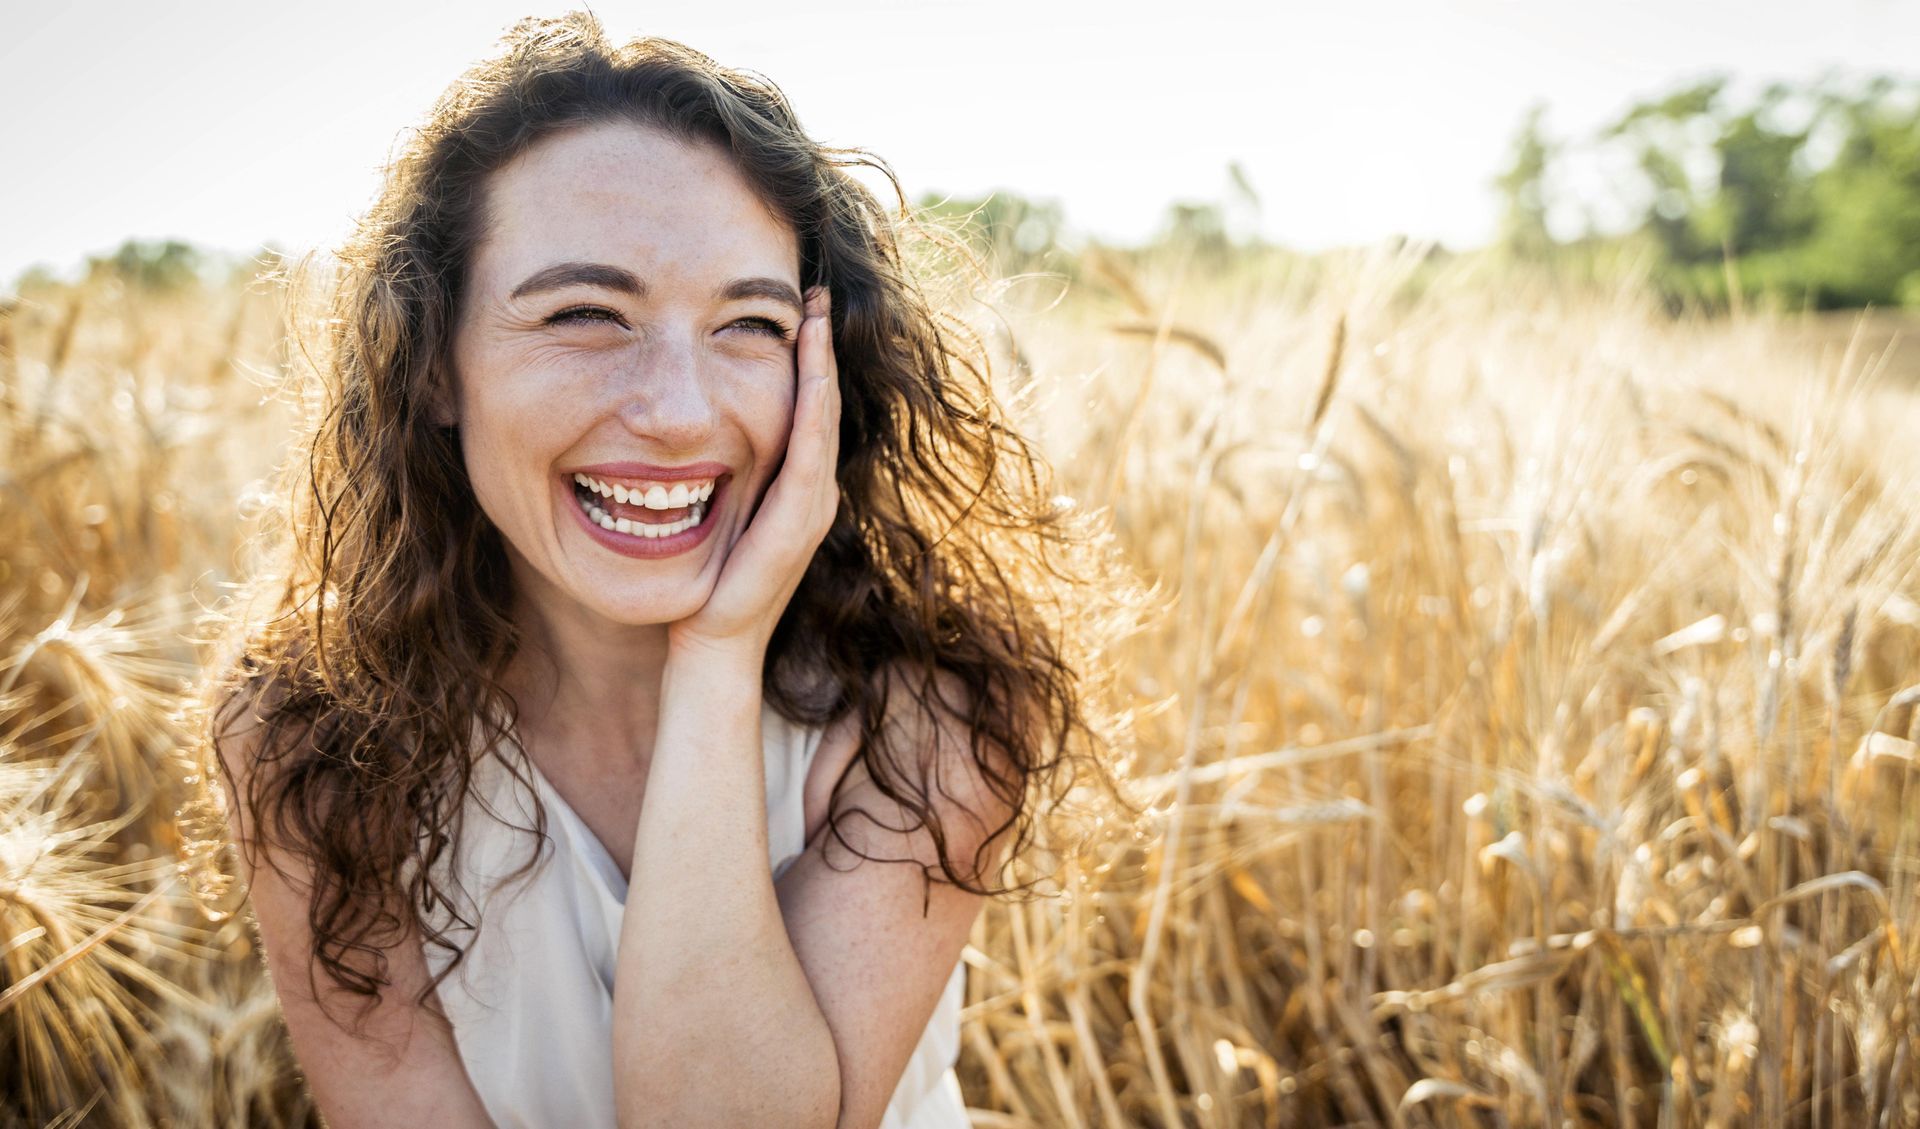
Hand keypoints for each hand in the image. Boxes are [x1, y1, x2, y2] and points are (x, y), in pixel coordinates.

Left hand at [667, 286, 839, 662]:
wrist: (711, 649)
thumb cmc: (703, 590)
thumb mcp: (712, 519)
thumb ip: (715, 481)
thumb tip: (680, 440)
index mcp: (795, 490)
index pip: (808, 409)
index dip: (807, 358)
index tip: (798, 309)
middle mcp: (814, 493)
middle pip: (824, 403)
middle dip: (821, 346)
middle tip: (818, 292)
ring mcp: (812, 506)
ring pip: (823, 417)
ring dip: (821, 362)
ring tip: (816, 313)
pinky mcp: (800, 520)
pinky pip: (810, 448)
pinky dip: (813, 404)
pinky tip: (809, 366)